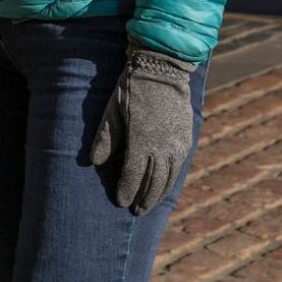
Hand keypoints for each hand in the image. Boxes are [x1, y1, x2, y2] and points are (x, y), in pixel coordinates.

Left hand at [92, 44, 197, 214]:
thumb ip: (106, 138)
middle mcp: (163, 146)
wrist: (161, 70)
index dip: (127, 190)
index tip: (120, 202)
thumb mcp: (111, 111)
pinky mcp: (186, 137)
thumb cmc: (130, 90)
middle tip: (136, 211)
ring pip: (169, 176)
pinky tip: (165, 186)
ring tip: (149, 205)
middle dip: (144, 198)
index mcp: (142, 140)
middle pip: (154, 180)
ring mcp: (178, 143)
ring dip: (159, 193)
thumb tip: (94, 162)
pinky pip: (179, 165)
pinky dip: (172, 179)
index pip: (133, 174)